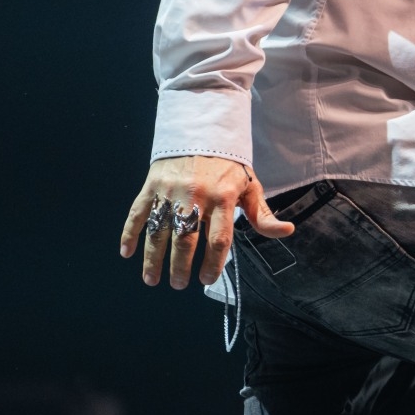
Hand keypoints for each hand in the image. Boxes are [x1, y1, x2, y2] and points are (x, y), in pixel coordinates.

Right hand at [120, 155, 293, 289]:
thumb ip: (262, 214)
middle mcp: (196, 196)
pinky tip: (127, 253)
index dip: (213, 264)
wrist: (203, 130)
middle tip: (179, 284)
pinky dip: (129, 234)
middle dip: (180, 267)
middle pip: (186, 241)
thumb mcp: (250, 186)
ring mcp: (171, 191)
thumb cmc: (228, 165)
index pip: (219, 240)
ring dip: (153, 259)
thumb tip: (287, 231)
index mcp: (224, 198)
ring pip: (159, 232)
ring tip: (152, 279)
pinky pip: (137, 213)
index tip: (207, 279)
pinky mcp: (152, 185)